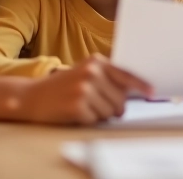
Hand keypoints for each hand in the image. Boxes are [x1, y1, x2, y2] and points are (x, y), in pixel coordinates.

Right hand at [22, 55, 151, 124]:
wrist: (31, 96)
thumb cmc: (61, 87)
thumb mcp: (84, 74)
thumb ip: (107, 79)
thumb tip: (130, 95)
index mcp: (96, 62)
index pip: (125, 74)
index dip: (140, 85)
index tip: (151, 92)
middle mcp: (92, 72)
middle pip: (120, 99)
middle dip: (112, 107)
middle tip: (94, 104)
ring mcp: (84, 88)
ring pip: (110, 112)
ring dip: (98, 114)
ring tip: (81, 105)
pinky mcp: (78, 105)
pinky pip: (95, 120)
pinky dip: (87, 120)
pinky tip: (74, 112)